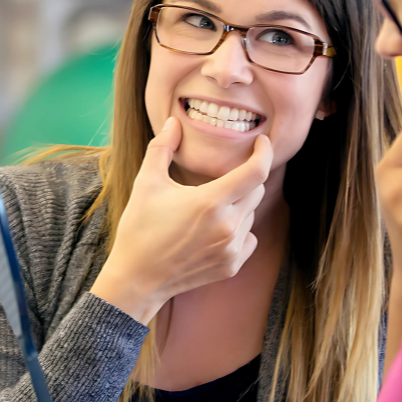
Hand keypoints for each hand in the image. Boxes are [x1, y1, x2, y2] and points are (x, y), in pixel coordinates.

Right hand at [91, 116, 272, 321]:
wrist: (137, 278)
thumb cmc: (140, 229)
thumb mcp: (146, 183)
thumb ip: (162, 148)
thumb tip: (173, 122)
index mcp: (210, 202)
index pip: (256, 172)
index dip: (263, 153)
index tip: (262, 142)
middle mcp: (227, 226)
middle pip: (256, 191)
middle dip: (246, 179)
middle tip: (223, 178)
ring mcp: (231, 249)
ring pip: (251, 215)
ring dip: (239, 206)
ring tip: (209, 209)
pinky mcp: (232, 266)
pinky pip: (249, 239)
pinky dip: (239, 230)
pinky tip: (214, 231)